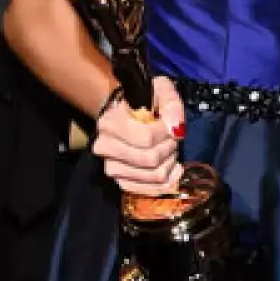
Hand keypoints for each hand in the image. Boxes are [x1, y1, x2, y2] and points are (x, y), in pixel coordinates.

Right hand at [93, 75, 184, 194]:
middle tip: (172, 139)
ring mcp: (111, 168)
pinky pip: (149, 190)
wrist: (126, 115)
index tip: (171, 126)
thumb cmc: (144, 102)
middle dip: (170, 148)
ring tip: (169, 150)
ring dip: (169, 163)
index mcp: (110, 123)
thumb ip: (171, 103)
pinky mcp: (121, 182)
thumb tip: (175, 128)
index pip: (146, 138)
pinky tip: (172, 168)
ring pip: (153, 176)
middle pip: (150, 159)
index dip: (167, 133)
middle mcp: (105, 147)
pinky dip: (167, 181)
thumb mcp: (160, 90)